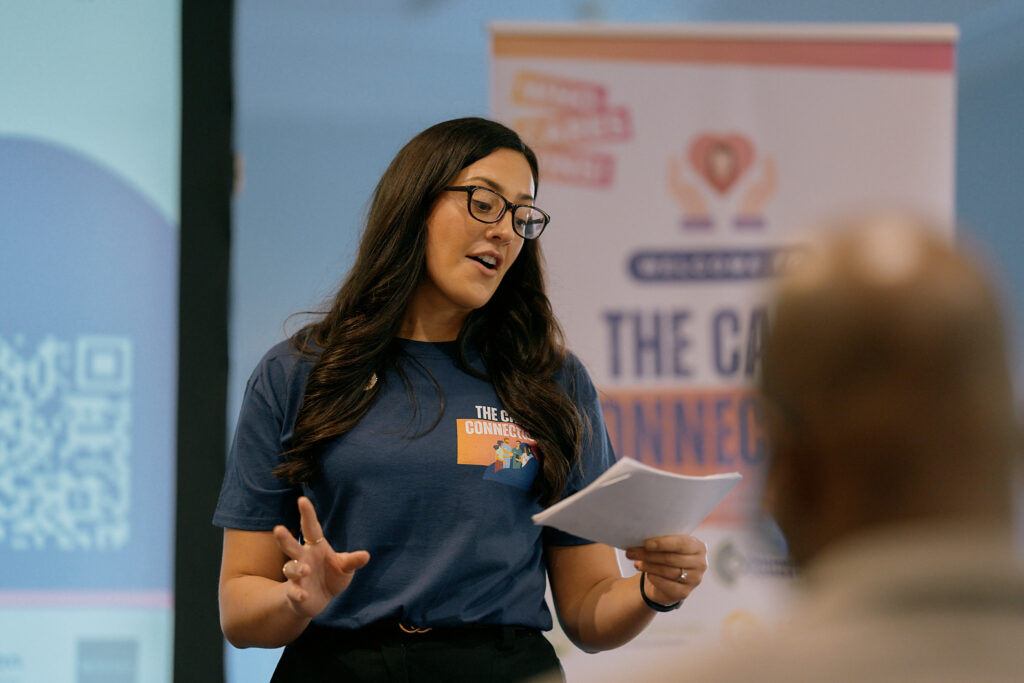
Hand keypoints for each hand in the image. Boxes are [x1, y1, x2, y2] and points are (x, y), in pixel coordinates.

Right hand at [273, 496, 369, 617]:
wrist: (320, 600)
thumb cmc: (331, 576)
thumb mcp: (345, 568)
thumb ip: (353, 561)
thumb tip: (366, 555)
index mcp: (315, 547)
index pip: (310, 528)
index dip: (307, 514)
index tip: (302, 500)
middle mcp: (303, 559)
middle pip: (291, 546)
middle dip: (284, 538)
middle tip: (278, 529)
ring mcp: (297, 576)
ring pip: (290, 569)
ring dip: (296, 569)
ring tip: (305, 569)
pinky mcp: (295, 593)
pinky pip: (294, 592)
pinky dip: (297, 593)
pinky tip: (303, 595)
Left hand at [625, 534, 706, 605]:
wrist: (668, 578)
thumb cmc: (667, 555)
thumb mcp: (668, 545)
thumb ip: (661, 540)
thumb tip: (640, 536)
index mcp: (698, 547)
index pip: (681, 543)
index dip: (663, 543)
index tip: (646, 543)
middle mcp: (700, 563)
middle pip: (671, 558)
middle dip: (648, 555)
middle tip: (631, 552)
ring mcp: (694, 579)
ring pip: (667, 571)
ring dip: (648, 566)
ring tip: (636, 562)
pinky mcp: (684, 592)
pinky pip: (666, 584)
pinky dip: (653, 577)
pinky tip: (645, 572)